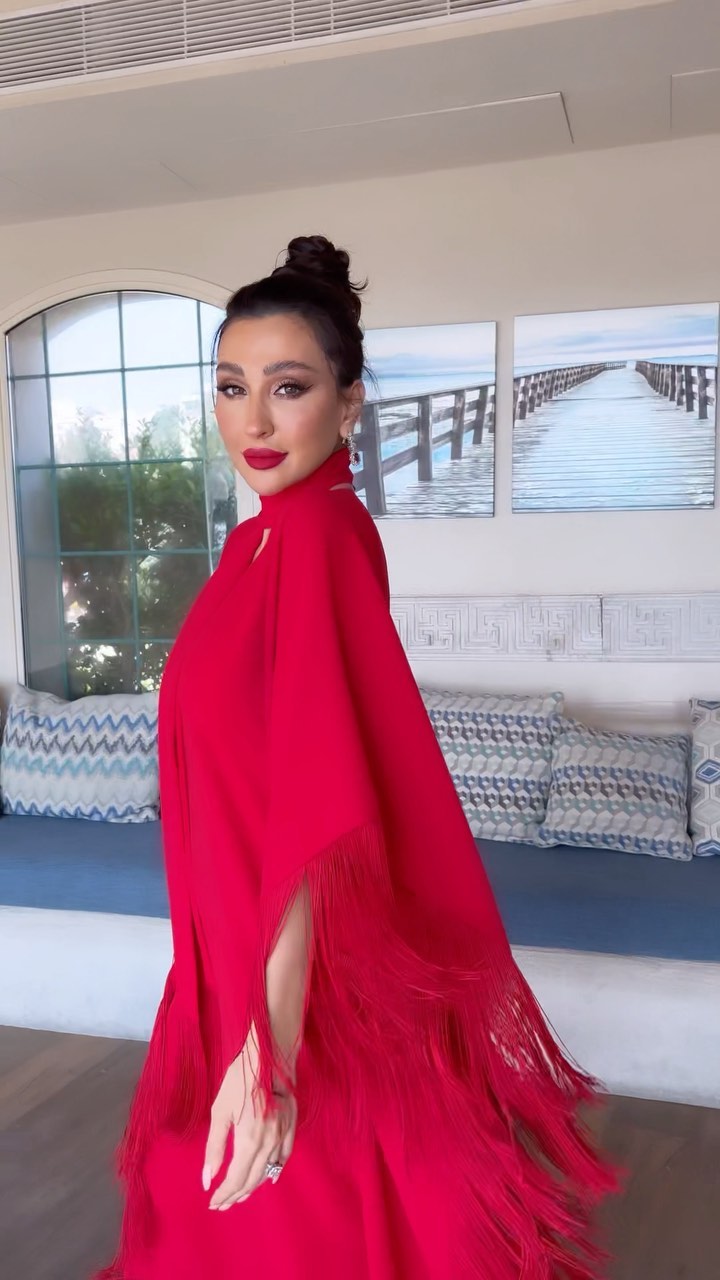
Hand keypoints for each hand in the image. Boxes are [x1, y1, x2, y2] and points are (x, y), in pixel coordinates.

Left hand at [202, 1029, 297, 1210]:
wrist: (270, 1054)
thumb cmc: (239, 1078)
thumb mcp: (220, 1111)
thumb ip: (214, 1148)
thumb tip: (207, 1180)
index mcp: (249, 1140)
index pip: (236, 1179)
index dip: (223, 1194)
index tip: (212, 1202)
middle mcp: (269, 1143)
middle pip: (252, 1179)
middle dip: (236, 1195)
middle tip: (222, 1204)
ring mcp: (283, 1135)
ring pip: (267, 1171)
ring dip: (252, 1187)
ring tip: (239, 1195)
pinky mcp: (292, 1126)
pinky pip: (283, 1157)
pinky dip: (273, 1171)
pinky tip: (267, 1177)